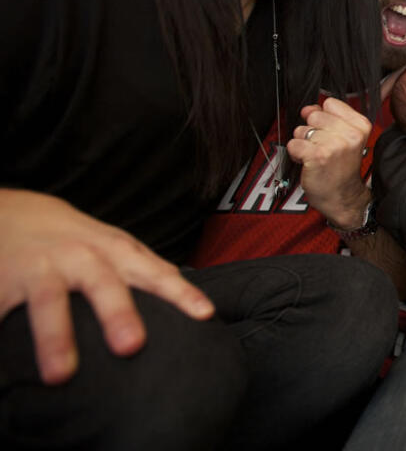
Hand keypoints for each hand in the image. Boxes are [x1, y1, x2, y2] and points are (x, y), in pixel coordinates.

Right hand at [0, 189, 213, 384]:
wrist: (15, 213)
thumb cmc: (78, 240)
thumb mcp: (117, 246)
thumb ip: (151, 271)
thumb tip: (196, 303)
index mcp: (115, 251)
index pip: (155, 273)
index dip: (180, 293)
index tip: (203, 314)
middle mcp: (80, 258)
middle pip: (103, 283)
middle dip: (117, 313)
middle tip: (131, 347)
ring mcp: (40, 269)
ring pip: (48, 300)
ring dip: (55, 337)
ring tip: (61, 375)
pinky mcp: (3, 284)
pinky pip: (3, 309)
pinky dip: (3, 326)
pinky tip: (10, 362)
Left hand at [289, 97, 373, 229]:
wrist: (343, 197)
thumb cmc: (343, 168)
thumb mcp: (346, 138)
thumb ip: (329, 118)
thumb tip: (308, 108)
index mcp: (360, 125)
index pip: (330, 103)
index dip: (325, 117)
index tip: (330, 132)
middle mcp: (350, 134)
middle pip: (314, 115)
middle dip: (312, 131)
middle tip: (323, 147)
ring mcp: (334, 145)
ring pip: (302, 129)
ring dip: (304, 143)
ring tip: (316, 156)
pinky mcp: (317, 156)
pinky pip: (293, 144)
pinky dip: (296, 154)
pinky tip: (308, 162)